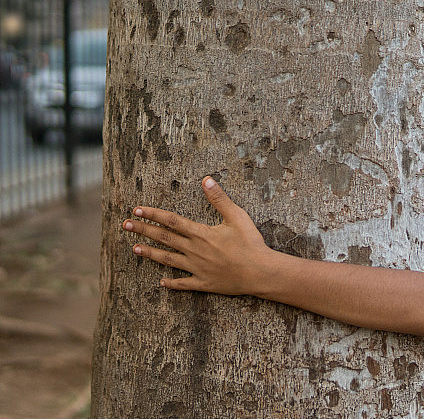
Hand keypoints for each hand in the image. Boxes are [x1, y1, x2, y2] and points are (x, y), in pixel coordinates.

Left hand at [124, 176, 270, 294]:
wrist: (259, 272)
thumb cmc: (251, 243)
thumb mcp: (237, 216)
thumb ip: (220, 198)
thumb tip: (206, 180)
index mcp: (201, 234)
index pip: (171, 221)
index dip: (153, 215)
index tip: (137, 210)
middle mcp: (194, 251)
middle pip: (164, 239)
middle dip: (143, 231)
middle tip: (125, 225)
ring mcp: (197, 268)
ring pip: (168, 260)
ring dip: (150, 254)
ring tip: (134, 249)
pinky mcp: (204, 283)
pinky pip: (183, 284)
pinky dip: (171, 284)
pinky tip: (161, 283)